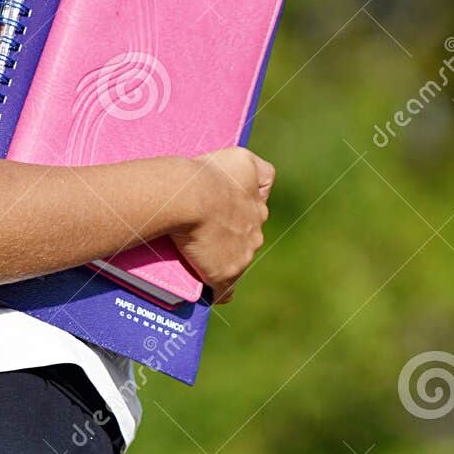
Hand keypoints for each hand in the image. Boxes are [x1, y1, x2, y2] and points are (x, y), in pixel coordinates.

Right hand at [167, 147, 274, 306]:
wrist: (189, 196)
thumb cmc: (210, 174)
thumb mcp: (243, 159)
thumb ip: (260, 172)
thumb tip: (264, 192)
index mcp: (257, 208)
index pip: (253, 216)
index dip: (238, 217)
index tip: (221, 217)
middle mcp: (255, 233)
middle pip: (245, 241)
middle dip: (229, 241)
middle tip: (203, 236)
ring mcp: (242, 256)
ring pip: (236, 263)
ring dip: (221, 262)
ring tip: (198, 260)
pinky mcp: (225, 274)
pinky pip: (225, 290)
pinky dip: (218, 291)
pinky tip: (210, 293)